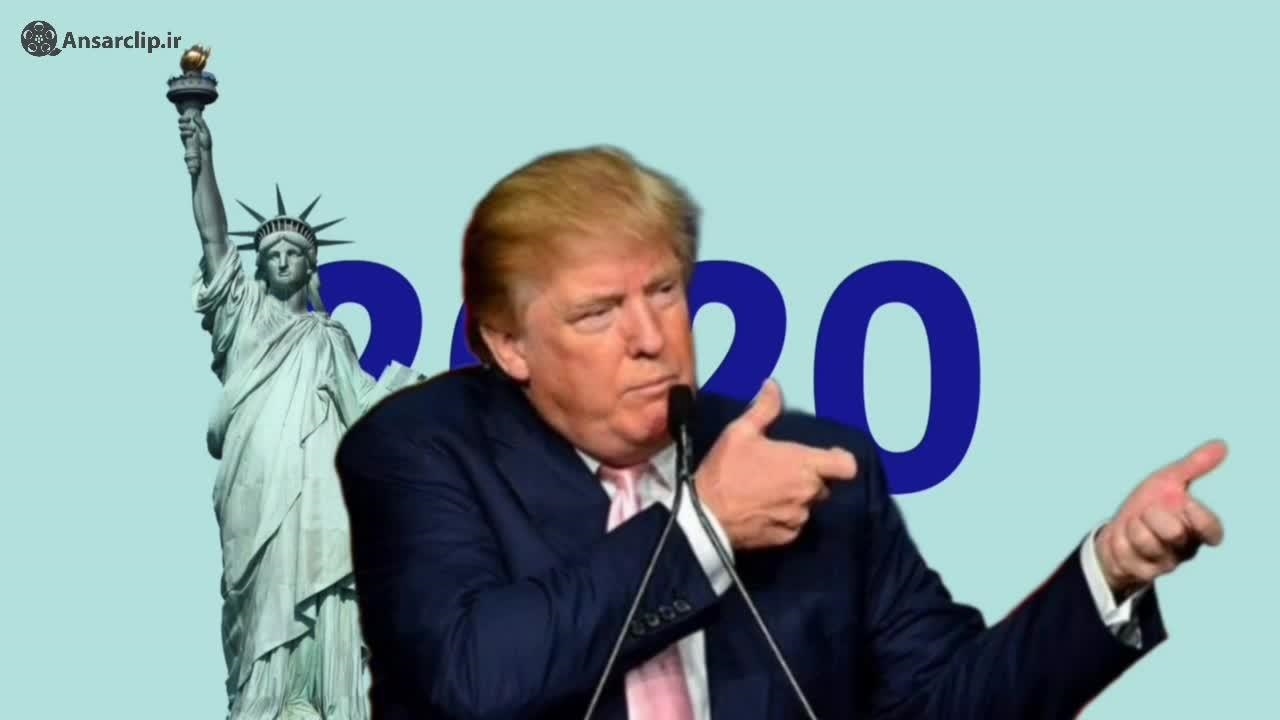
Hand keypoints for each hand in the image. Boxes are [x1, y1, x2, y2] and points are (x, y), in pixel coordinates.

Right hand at [177, 112, 211, 151]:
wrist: (204, 152)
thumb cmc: (206, 142)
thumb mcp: (205, 131)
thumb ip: (201, 123)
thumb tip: (194, 115)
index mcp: (193, 125)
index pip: (186, 118)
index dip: (186, 116)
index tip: (190, 117)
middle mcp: (188, 129)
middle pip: (180, 120)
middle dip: (183, 118)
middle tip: (188, 119)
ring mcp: (185, 134)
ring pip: (180, 126)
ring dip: (186, 126)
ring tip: (194, 130)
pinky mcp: (184, 140)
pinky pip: (181, 133)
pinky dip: (186, 132)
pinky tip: (192, 134)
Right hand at [695, 379, 858, 549]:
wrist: (704, 517)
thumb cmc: (725, 470)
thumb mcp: (740, 432)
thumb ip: (765, 408)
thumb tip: (774, 384)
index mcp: (803, 465)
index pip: (847, 465)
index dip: (840, 459)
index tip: (828, 455)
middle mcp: (808, 493)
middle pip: (824, 484)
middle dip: (808, 477)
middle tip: (781, 472)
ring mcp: (799, 518)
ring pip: (808, 505)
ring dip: (796, 498)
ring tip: (769, 493)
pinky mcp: (786, 538)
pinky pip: (794, 525)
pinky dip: (784, 517)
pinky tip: (763, 510)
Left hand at [1095, 440, 1226, 596]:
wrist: (1118, 527)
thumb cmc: (1149, 503)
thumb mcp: (1168, 480)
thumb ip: (1194, 466)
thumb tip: (1221, 445)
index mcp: (1197, 529)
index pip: (1213, 532)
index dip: (1198, 516)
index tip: (1182, 501)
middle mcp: (1184, 549)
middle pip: (1174, 533)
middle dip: (1153, 515)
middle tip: (1147, 512)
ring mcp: (1164, 563)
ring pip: (1147, 543)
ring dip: (1133, 527)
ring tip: (1134, 525)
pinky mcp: (1142, 573)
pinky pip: (1126, 554)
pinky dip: (1117, 540)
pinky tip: (1121, 537)